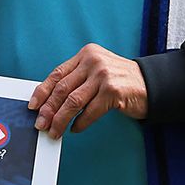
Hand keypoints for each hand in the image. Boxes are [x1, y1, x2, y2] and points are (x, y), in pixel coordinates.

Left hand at [28, 43, 146, 137]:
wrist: (151, 84)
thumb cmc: (120, 80)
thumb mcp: (96, 71)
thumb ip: (76, 79)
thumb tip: (49, 101)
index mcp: (85, 54)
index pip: (57, 74)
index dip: (42, 91)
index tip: (33, 105)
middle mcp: (93, 62)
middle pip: (63, 89)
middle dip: (48, 109)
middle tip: (41, 123)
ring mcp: (103, 76)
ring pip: (73, 102)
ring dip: (61, 119)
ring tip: (55, 130)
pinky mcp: (113, 92)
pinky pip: (90, 112)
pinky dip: (80, 123)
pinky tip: (75, 129)